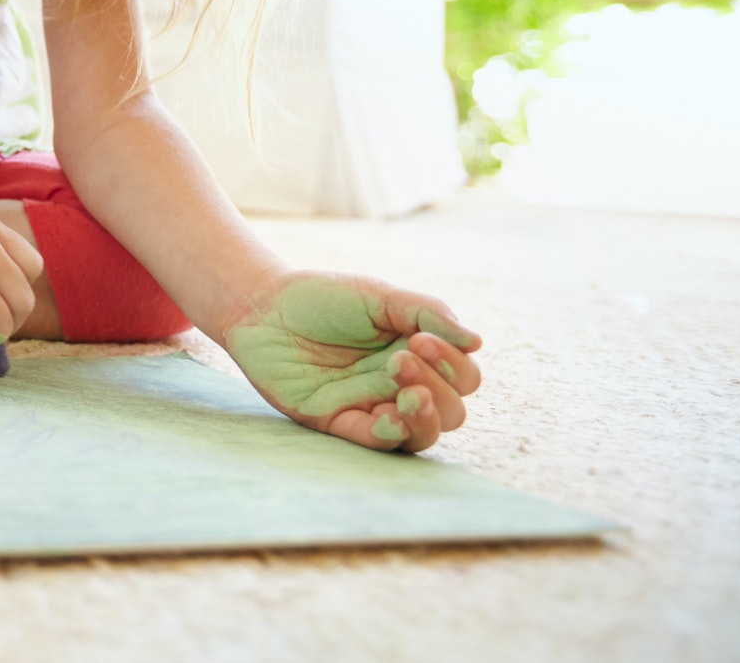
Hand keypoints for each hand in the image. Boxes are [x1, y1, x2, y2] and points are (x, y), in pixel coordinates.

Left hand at [222, 271, 482, 452]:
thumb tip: (476, 342)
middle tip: (402, 358)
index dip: (453, 363)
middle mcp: (400, 386)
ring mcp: (371, 405)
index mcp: (418, 354)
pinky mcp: (338, 421)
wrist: (262, 306)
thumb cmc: (322, 298)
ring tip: (408, 391)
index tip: (420, 337)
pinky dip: (390, 433)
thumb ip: (427, 313)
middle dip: (440, 387)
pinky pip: (376, 442)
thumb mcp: (380, 297)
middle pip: (452, 411)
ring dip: (426, 417)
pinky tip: (389, 414)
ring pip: (422, 434)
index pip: (463, 377)